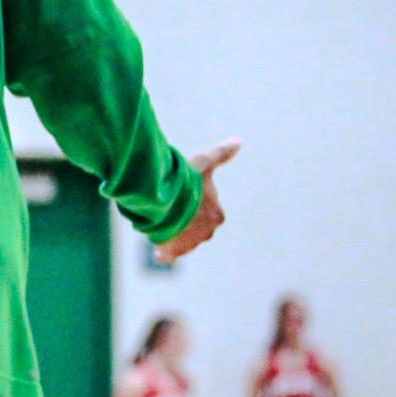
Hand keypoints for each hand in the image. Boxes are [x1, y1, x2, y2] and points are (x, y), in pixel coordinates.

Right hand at [153, 139, 240, 264]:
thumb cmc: (186, 180)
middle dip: (185, 222)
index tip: (183, 198)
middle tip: (170, 208)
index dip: (194, 206)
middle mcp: (207, 233)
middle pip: (195, 229)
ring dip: (173, 235)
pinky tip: (157, 248)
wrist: (165, 198)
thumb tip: (238, 141)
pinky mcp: (173, 251)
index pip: (208, 214)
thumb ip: (221, 154)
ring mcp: (190, 244)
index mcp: (217, 216)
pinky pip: (168, 256)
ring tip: (160, 221)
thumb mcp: (204, 163)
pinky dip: (163, 253)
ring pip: (182, 242)